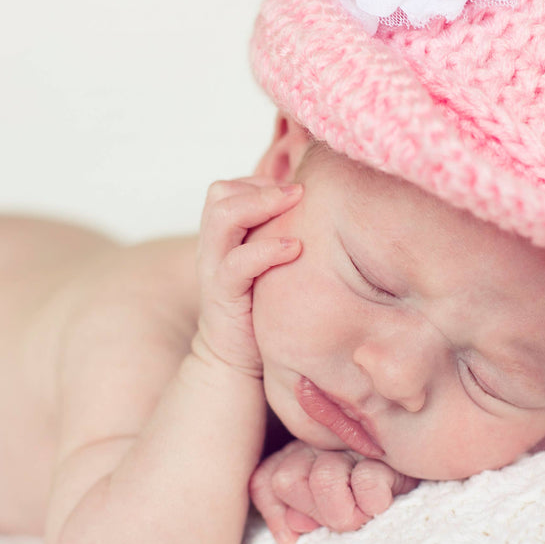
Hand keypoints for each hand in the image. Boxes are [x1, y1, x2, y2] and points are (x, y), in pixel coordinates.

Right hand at [192, 176, 303, 378]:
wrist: (235, 361)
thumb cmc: (262, 307)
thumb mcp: (272, 262)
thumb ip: (284, 233)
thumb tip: (329, 205)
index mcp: (225, 235)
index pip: (232, 187)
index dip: (263, 182)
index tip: (297, 191)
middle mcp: (214, 246)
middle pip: (220, 193)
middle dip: (261, 186)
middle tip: (298, 192)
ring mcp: (214, 269)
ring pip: (221, 216)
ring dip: (261, 204)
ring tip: (295, 203)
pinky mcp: (222, 296)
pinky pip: (236, 262)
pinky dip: (266, 249)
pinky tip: (294, 248)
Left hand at [249, 439, 418, 543]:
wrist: (435, 459)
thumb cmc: (376, 497)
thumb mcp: (331, 510)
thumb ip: (296, 511)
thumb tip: (289, 535)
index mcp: (306, 452)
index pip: (268, 481)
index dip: (278, 512)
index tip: (296, 534)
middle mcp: (324, 442)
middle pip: (287, 480)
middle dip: (313, 510)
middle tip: (342, 511)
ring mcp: (355, 444)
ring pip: (323, 480)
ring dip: (344, 511)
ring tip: (364, 509)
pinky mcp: (389, 453)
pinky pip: (367, 484)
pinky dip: (375, 501)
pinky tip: (385, 500)